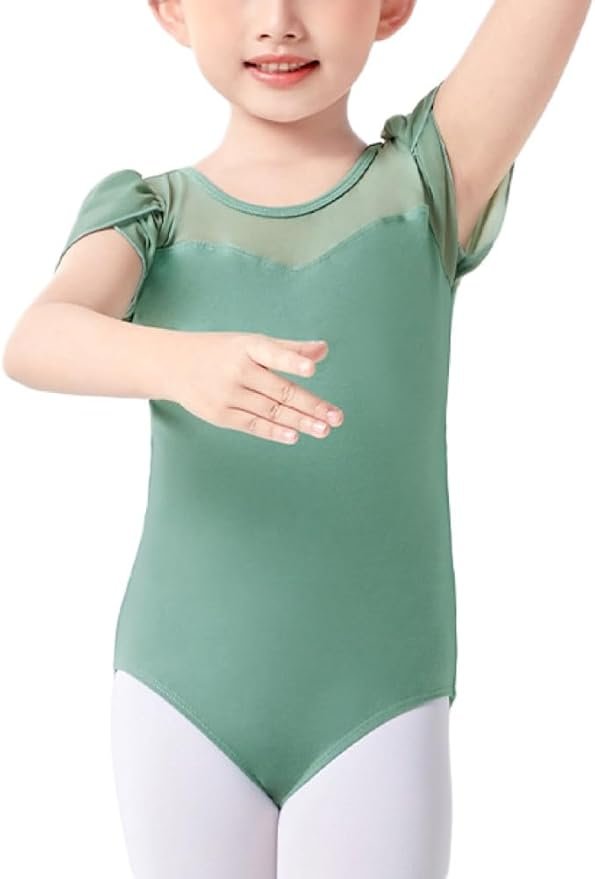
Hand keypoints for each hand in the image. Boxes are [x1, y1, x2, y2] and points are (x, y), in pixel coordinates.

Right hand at [166, 331, 343, 444]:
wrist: (174, 365)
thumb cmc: (221, 352)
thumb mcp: (251, 343)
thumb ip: (288, 349)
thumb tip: (322, 351)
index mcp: (248, 347)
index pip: (273, 354)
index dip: (293, 362)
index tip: (312, 370)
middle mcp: (238, 370)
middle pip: (281, 391)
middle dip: (312, 405)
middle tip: (336, 417)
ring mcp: (228, 394)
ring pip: (271, 411)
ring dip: (300, 422)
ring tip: (324, 429)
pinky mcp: (220, 415)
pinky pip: (253, 425)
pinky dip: (275, 431)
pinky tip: (295, 435)